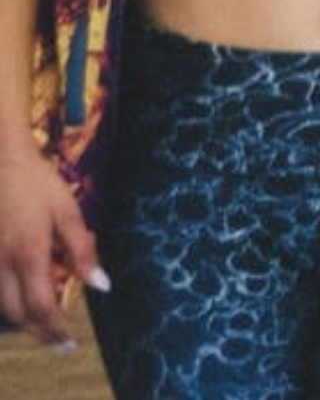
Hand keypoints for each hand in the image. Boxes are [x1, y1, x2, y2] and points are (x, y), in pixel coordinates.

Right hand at [0, 149, 98, 349]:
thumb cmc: (36, 184)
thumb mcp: (67, 212)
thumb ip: (82, 251)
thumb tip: (102, 286)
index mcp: (28, 254)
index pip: (41, 306)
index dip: (55, 329)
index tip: (71, 343)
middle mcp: (1, 263)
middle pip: (17, 314)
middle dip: (39, 333)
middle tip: (61, 344)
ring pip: (1, 305)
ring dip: (23, 321)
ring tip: (46, 327)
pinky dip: (9, 302)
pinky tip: (25, 300)